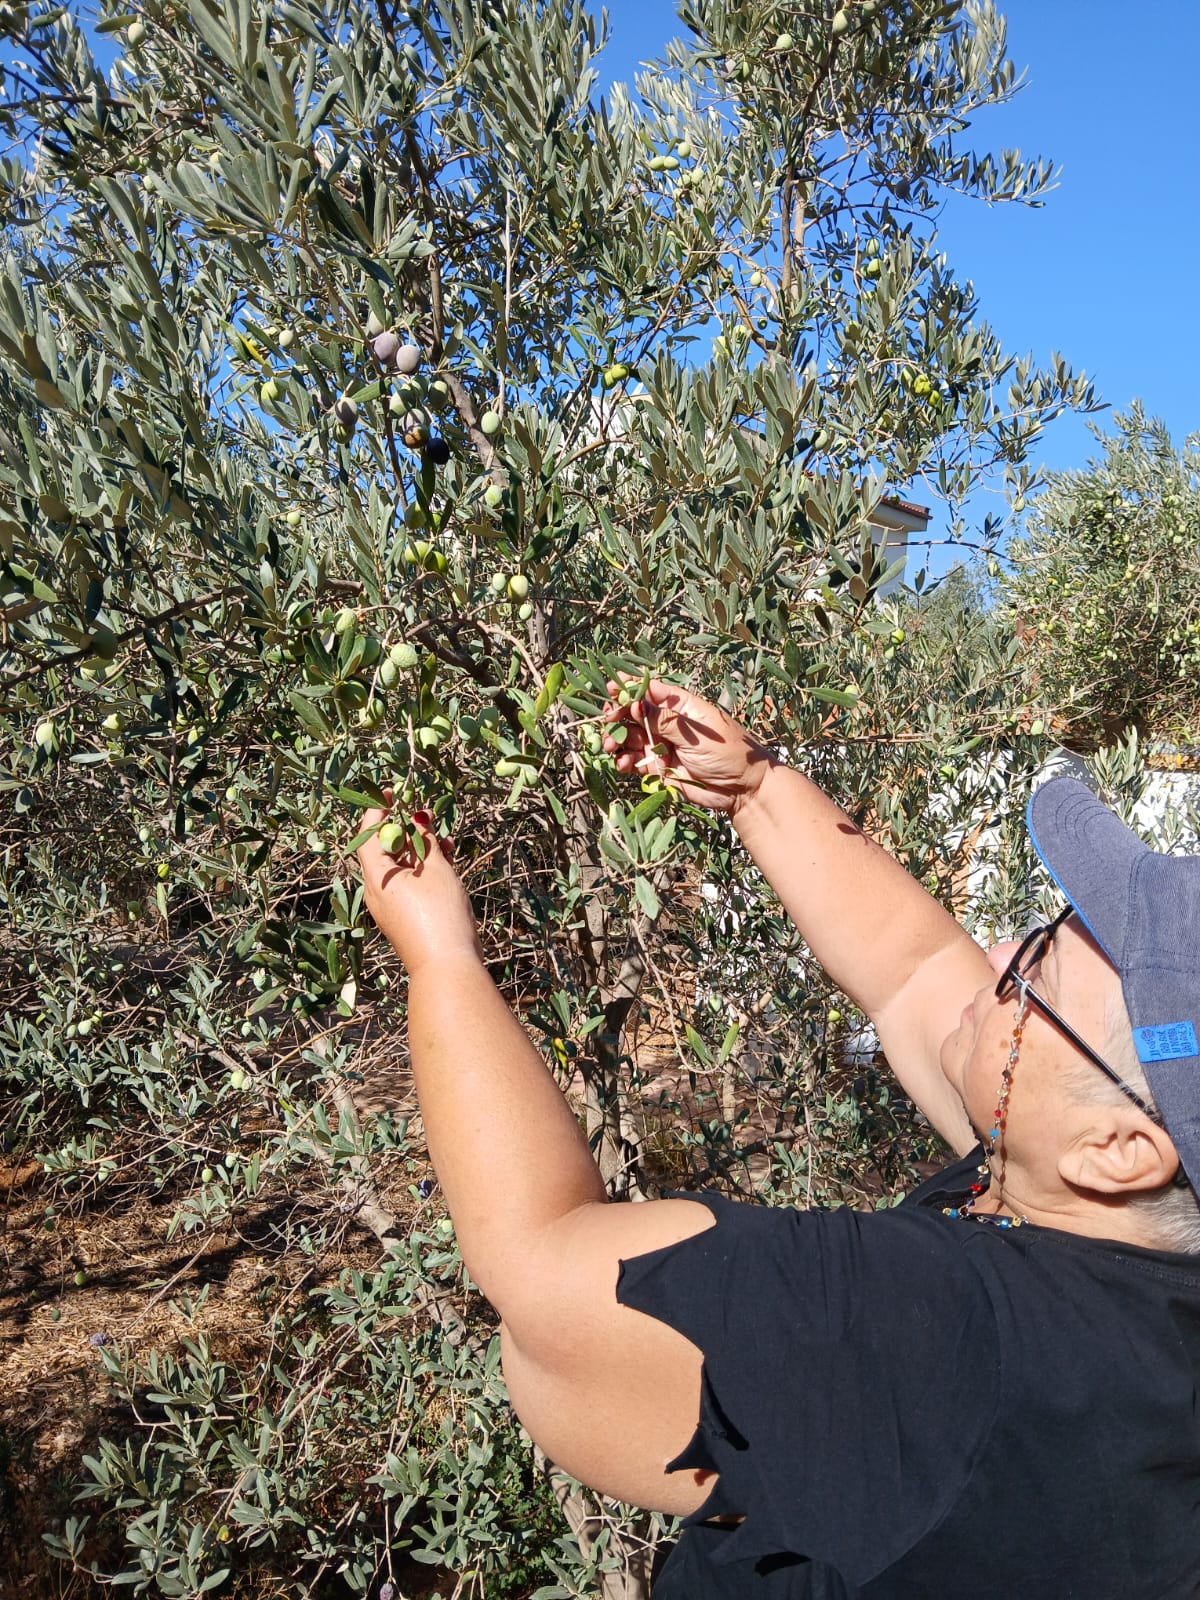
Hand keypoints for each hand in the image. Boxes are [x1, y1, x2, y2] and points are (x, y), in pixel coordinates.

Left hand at [356, 799, 482, 977]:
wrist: (447, 966)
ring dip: (419, 851)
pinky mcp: (402, 918)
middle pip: (384, 851)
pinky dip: (422, 872)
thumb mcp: (436, 869)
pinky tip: (445, 864)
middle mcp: (376, 891)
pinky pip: (407, 885)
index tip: (391, 792)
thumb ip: (425, 840)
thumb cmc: (440, 913)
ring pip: (399, 868)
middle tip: (425, 815)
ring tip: (445, 841)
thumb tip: (416, 818)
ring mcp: (389, 907)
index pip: (368, 834)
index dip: (378, 810)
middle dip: (406, 830)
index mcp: (376, 876)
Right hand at [601, 679, 775, 814]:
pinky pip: (635, 761)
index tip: (612, 690)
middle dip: (618, 717)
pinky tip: (622, 763)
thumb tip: (636, 704)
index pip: (651, 692)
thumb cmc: (729, 752)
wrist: (743, 789)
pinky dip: (625, 761)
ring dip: (617, 740)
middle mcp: (668, 724)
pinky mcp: (659, 768)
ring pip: (631, 738)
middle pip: (635, 714)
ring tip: (610, 746)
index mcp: (681, 707)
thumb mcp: (697, 734)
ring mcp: (662, 745)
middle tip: (608, 721)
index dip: (630, 689)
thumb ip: (665, 721)